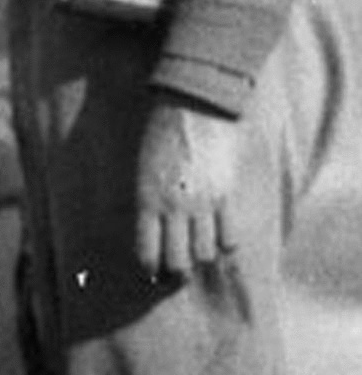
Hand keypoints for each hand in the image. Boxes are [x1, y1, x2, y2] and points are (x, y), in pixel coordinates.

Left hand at [135, 97, 241, 277]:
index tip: (155, 270)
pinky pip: (230, 236)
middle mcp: (174, 207)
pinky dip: (226, 244)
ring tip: (201, 252)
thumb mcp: (145, 169)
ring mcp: (203, 203)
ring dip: (202, 257)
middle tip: (180, 268)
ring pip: (205, 253)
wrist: (195, 104)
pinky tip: (222, 240)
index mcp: (148, 200)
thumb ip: (150, 200)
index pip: (147, 252)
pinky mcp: (227, 196)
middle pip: (178, 261)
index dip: (152, 267)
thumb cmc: (163, 133)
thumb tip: (157, 229)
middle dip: (178, 270)